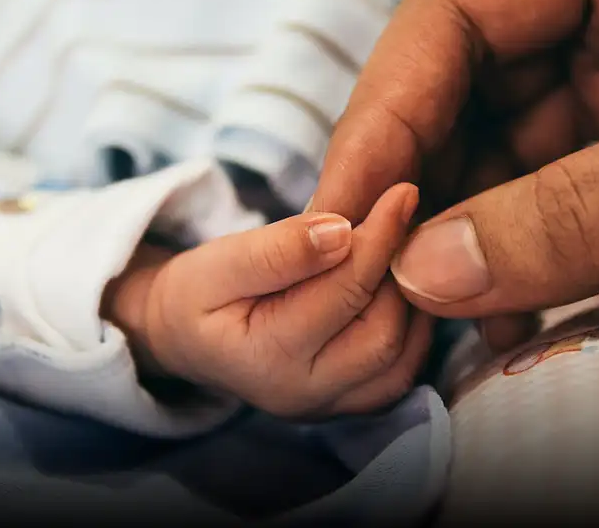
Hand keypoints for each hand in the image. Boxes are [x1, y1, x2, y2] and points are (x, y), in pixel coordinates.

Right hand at [105, 184, 431, 417]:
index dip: (379, 237)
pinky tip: (397, 287)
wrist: (186, 337)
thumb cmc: (198, 294)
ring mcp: (329, 406)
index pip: (344, 292)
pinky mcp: (348, 405)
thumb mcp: (218, 262)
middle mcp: (304, 394)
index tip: (402, 192)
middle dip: (399, 272)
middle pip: (383, 332)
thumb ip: (277, 249)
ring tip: (399, 251)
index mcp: (267, 357)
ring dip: (411, 301)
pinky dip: (412, 329)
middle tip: (402, 220)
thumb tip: (343, 232)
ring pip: (401, 358)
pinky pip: (400, 373)